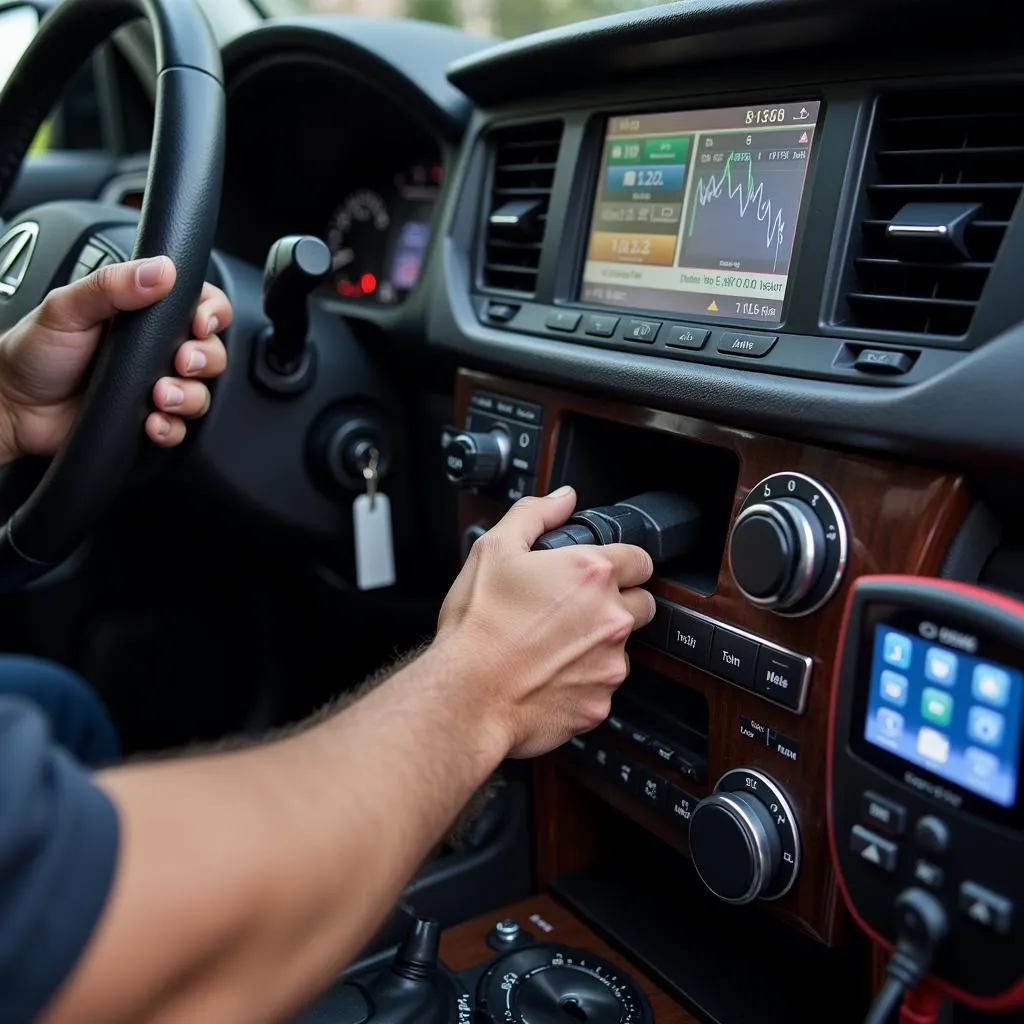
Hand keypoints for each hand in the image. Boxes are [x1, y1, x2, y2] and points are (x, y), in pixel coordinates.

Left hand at [0, 255, 230, 463]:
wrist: (12, 406)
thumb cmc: (34, 351)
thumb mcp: (67, 307)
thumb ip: (111, 285)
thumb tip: (161, 271)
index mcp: (144, 314)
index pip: (200, 304)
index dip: (212, 313)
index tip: (200, 321)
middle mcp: (156, 350)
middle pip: (212, 351)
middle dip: (206, 358)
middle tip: (182, 361)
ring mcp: (154, 386)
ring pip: (201, 393)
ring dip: (189, 396)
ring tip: (160, 397)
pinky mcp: (148, 420)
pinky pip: (181, 429)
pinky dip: (172, 428)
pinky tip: (152, 422)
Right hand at [436, 486, 654, 758]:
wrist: (466, 694)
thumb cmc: (477, 626)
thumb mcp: (494, 550)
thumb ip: (535, 514)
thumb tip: (563, 499)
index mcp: (591, 574)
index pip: (641, 560)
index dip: (621, 564)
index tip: (602, 575)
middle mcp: (610, 618)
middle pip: (642, 604)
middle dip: (616, 604)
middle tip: (573, 611)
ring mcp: (609, 664)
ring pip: (621, 648)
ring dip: (598, 645)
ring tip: (552, 646)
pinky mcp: (600, 703)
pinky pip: (602, 687)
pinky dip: (583, 682)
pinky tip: (549, 675)